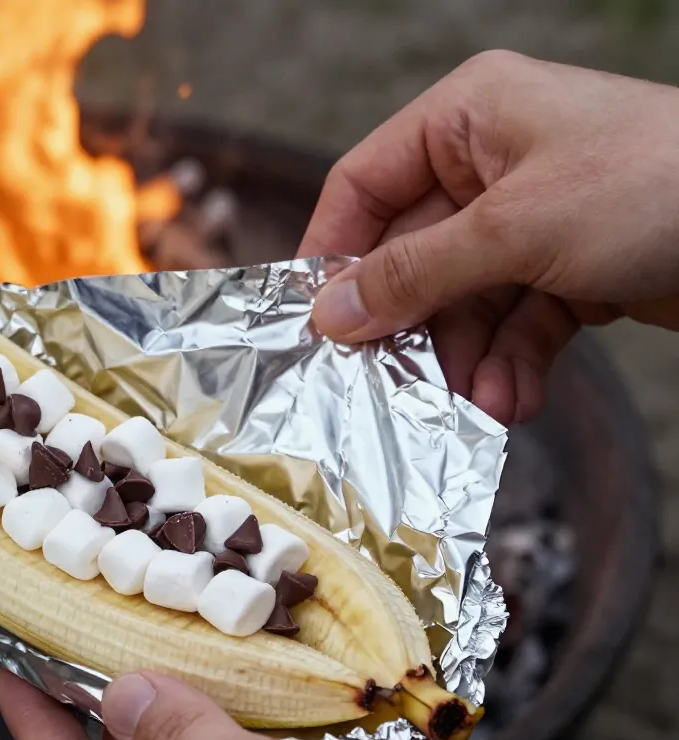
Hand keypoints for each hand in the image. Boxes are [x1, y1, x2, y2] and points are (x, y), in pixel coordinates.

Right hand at [299, 50, 678, 423]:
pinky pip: (514, 321)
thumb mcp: (513, 230)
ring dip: (464, 359)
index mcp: (468, 118)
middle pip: (411, 255)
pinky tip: (514, 401)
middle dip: (410, 327)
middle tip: (383, 386)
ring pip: (462, 300)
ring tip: (470, 406)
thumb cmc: (653, 186)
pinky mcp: (568, 268)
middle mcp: (492, 164)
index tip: (310, 321)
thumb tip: (330, 314)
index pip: (364, 183)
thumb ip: (413, 275)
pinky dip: (511, 364)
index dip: (332, 253)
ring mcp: (531, 219)